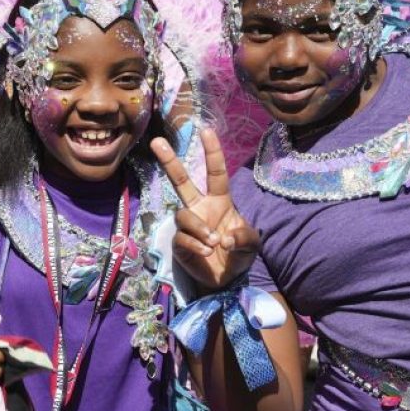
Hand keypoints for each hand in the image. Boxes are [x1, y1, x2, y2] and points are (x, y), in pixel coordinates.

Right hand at [151, 128, 259, 289]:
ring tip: (213, 243)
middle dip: (169, 161)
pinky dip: (196, 245)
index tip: (205, 130)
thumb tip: (225, 238)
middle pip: (181, 181)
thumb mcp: (252, 245)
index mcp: (219, 201)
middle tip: (157, 142)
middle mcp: (200, 208)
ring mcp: (188, 226)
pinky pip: (182, 238)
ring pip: (183, 215)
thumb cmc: (238, 254)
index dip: (211, 152)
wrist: (226, 280)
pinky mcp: (179, 244)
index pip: (215, 172)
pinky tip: (206, 252)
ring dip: (199, 228)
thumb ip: (245, 238)